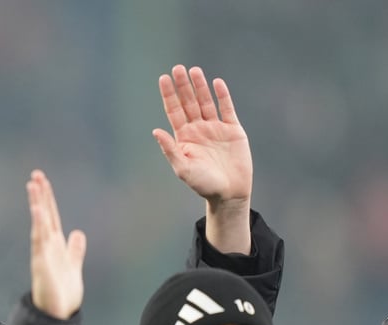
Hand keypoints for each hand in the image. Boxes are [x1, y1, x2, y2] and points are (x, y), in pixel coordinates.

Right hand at [28, 170, 86, 319]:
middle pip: (44, 215)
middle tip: (36, 174)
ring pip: (39, 223)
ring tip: (33, 184)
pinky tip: (38, 210)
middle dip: (40, 195)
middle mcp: (47, 246)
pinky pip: (39, 240)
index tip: (42, 181)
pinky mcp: (42, 263)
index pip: (51, 216)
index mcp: (55, 245)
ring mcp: (43, 253)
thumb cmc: (63, 294)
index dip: (47, 199)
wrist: (58, 315)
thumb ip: (75, 250)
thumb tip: (78, 234)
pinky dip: (38, 224)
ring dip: (37, 204)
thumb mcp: (73, 267)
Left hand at [153, 65, 251, 207]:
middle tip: (177, 68)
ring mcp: (215, 128)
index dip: (169, 95)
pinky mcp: (232, 130)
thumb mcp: (183, 168)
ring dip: (200, 87)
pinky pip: (226, 109)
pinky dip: (222, 96)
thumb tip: (155, 131)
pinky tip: (216, 83)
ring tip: (194, 70)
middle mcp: (198, 129)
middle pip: (189, 103)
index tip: (163, 79)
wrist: (228, 192)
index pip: (174, 111)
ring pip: (206, 102)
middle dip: (183, 86)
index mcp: (184, 137)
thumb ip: (170, 149)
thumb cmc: (203, 184)